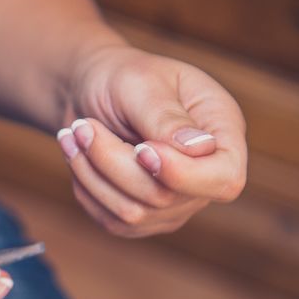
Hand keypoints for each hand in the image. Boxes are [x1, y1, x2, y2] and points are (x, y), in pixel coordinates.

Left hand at [56, 46, 246, 236]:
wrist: (89, 92)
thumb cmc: (121, 77)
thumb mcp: (142, 83)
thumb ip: (167, 117)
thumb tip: (199, 149)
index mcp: (221, 130)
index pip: (225, 178)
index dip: (183, 174)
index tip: (141, 149)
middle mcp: (204, 174)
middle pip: (165, 198)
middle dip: (113, 162)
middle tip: (82, 126)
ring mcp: (175, 203)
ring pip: (133, 213)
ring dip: (92, 173)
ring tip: (74, 135)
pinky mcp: (142, 218)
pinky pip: (111, 220)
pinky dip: (86, 188)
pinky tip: (77, 156)